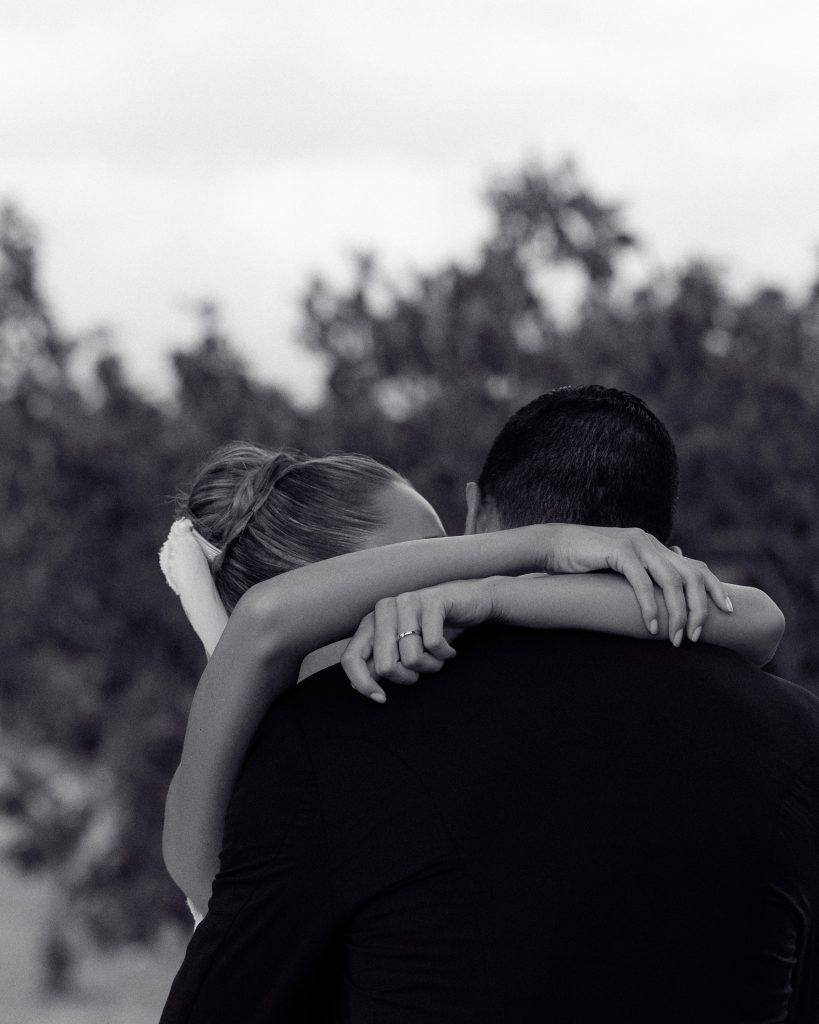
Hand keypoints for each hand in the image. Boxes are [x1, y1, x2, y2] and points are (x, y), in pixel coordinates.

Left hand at [340, 580, 495, 702]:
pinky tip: (450, 649)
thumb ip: (379, 664)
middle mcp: (384, 608)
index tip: (381, 699)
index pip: (351, 659)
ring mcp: (407, 601)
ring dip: (431, 666)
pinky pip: (434, 645)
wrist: (473, 603)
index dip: (363, 684)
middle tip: (424, 669)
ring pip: (411, 658)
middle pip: (385, 666)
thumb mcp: (404, 649)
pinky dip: (445, 655)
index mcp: (372, 621)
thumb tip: (356, 686)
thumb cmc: (436, 630)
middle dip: (408, 677)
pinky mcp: (432, 600)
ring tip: (439, 656)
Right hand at [544, 525, 731, 642]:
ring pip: (671, 581)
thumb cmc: (585, 563)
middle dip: (699, 608)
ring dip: (677, 613)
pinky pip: (642, 582)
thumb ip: (643, 576)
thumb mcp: (621, 569)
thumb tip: (662, 595)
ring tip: (675, 639)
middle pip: (691, 575)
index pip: (696, 567)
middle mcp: (651, 543)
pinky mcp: (618, 551)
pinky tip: (650, 627)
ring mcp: (636, 544)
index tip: (729, 612)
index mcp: (655, 547)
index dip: (716, 589)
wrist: (553, 545)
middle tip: (695, 636)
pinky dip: (649, 606)